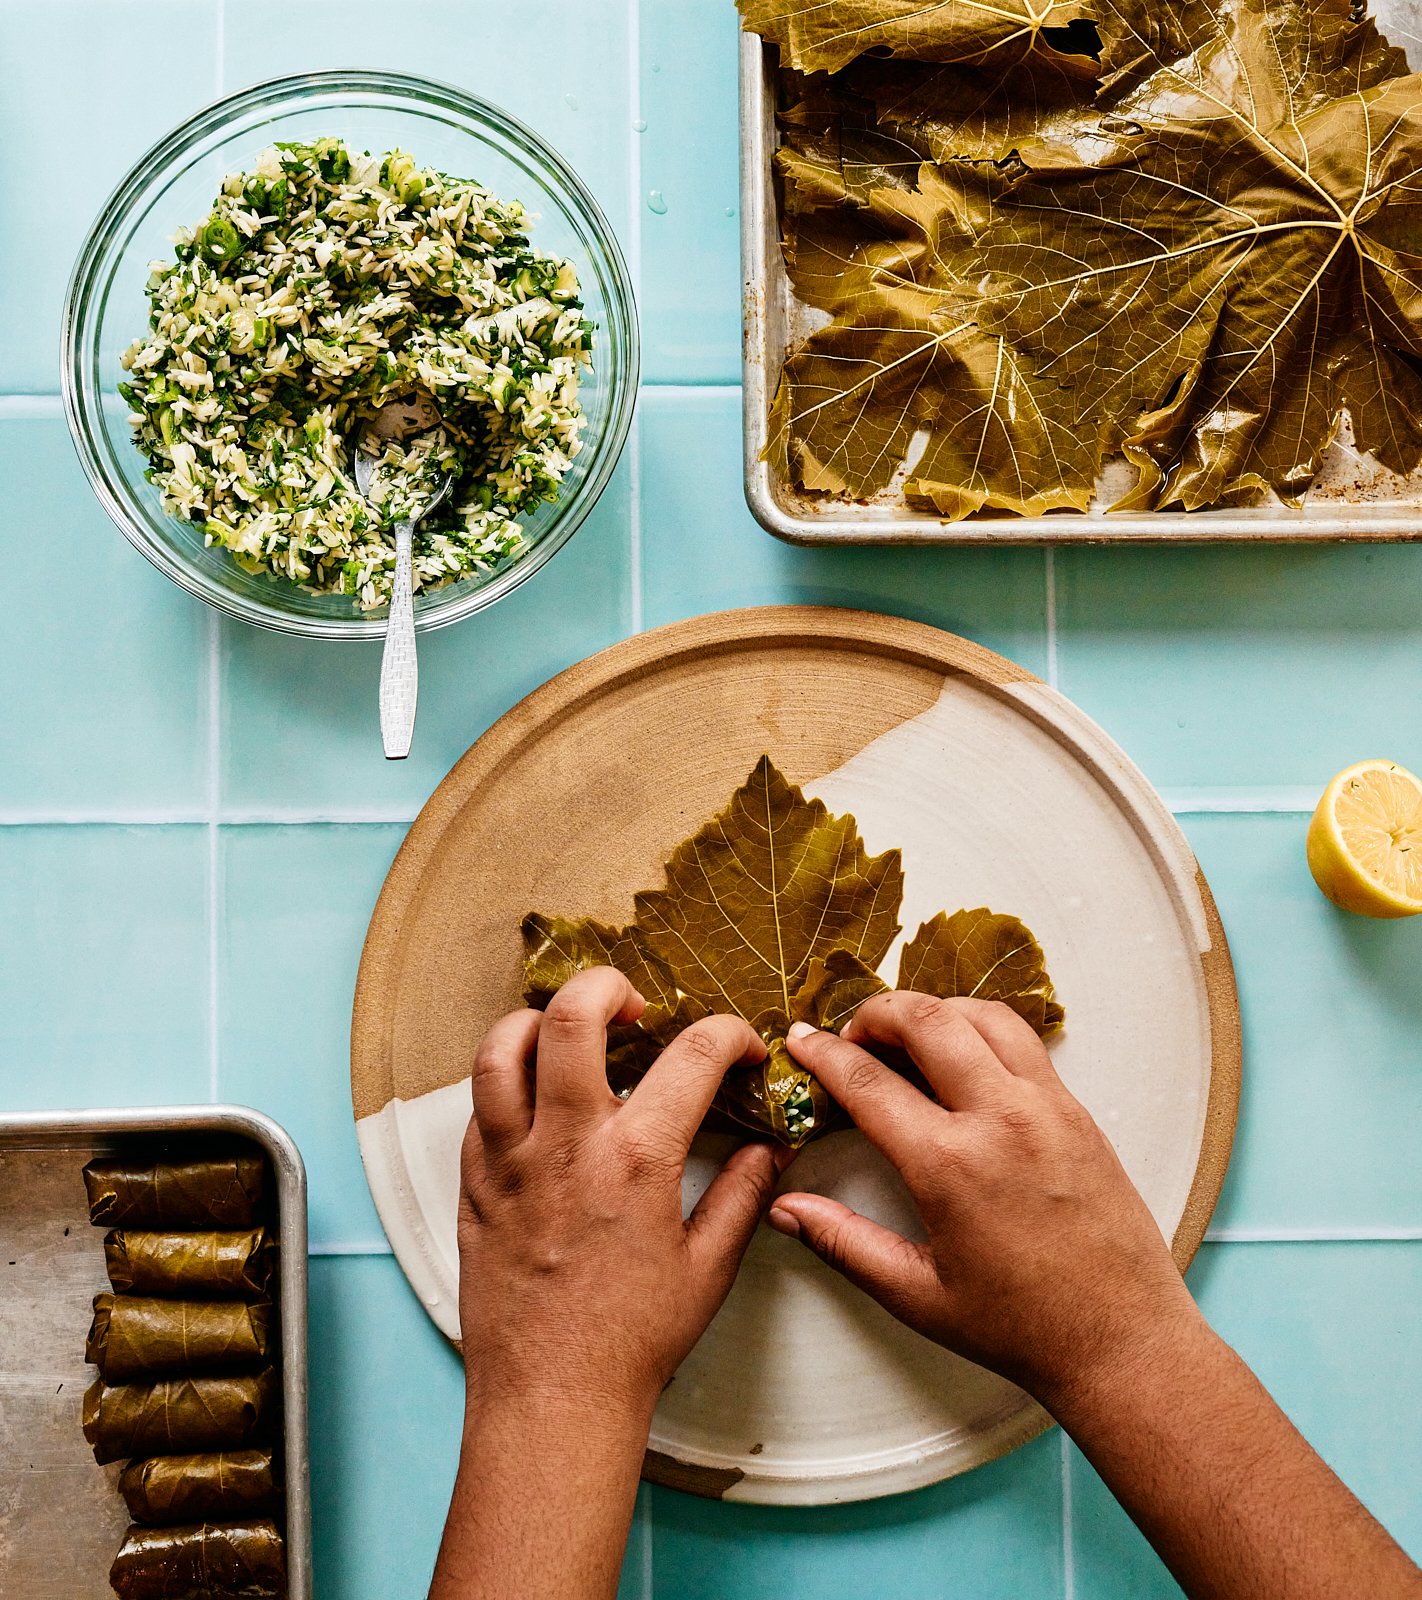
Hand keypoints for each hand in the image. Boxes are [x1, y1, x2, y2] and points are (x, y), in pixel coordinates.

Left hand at [457, 966, 788, 1420]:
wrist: (551, 1397)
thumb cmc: (632, 1341)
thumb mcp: (709, 1268)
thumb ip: (744, 1195)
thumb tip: (770, 1150)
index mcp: (636, 1158)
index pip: (692, 1054)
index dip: (728, 1034)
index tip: (738, 1047)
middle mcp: (566, 1143)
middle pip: (571, 1015)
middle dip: (607, 986)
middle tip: (633, 1005)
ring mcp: (510, 1160)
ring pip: (501, 1049)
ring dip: (538, 1023)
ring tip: (569, 1035)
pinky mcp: (473, 1183)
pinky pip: (478, 1106)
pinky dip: (508, 1085)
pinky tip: (538, 1103)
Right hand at [768, 993, 1200, 1406]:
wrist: (1122, 1339)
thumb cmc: (1020, 1326)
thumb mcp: (917, 1293)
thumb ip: (844, 1242)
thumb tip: (784, 1211)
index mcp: (949, 1165)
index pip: (869, 1081)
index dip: (823, 1054)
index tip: (800, 1040)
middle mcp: (999, 1119)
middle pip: (926, 1020)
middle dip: (875, 1012)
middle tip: (851, 1034)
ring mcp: (1046, 1107)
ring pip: (981, 1015)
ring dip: (934, 1010)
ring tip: (905, 1035)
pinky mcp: (1077, 1111)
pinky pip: (1023, 1041)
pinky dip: (981, 1029)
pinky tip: (963, 1056)